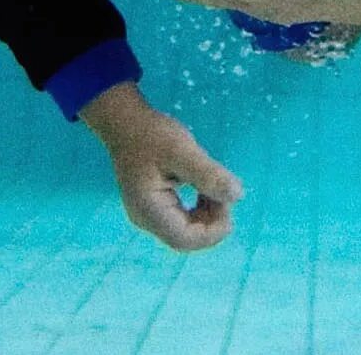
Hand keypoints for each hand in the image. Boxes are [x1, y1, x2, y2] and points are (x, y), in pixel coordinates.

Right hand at [77, 85, 244, 251]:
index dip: (213, 230)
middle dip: (211, 221)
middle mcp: (145, 219)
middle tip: (222, 192)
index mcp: (149, 209)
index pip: (185, 239)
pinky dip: (198, 210)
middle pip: (186, 238)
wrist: (124, 121)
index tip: (227, 202)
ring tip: (213, 188)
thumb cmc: (151, 134)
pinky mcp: (154, 208)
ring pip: (186, 231)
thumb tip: (237, 196)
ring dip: (207, 215)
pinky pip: (181, 220)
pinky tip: (202, 190)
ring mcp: (148, 216)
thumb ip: (208, 174)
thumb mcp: (182, 150)